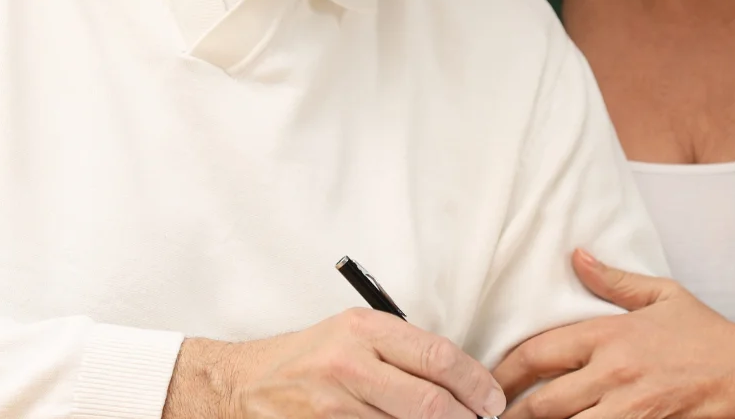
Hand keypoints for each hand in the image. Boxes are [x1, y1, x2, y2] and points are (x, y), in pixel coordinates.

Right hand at [164, 308, 506, 418]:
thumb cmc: (307, 359)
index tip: (493, 400)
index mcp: (363, 329)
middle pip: (429, 401)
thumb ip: (402, 352)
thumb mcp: (352, 335)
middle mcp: (348, 364)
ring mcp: (333, 406)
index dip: (476, 383)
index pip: (438, 356)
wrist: (241, 386)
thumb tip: (463, 382)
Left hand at [494, 250, 734, 418]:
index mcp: (611, 336)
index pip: (539, 353)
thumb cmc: (706, 335)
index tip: (487, 383)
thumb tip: (576, 256)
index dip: (503, 372)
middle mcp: (614, 375)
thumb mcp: (663, 296)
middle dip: (512, 415)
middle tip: (490, 418)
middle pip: (543, 403)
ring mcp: (631, 411)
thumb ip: (614, 281)